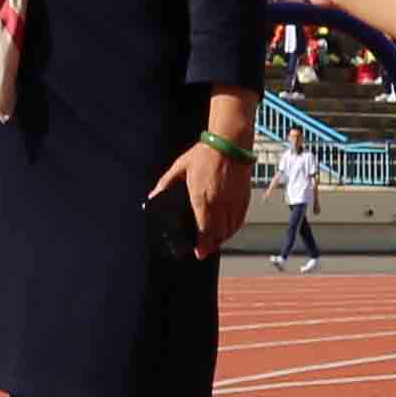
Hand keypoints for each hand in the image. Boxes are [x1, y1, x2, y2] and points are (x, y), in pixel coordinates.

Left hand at [152, 137, 255, 259]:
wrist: (229, 143)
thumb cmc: (204, 154)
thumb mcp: (180, 168)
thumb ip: (165, 184)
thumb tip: (152, 196)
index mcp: (202, 197)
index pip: (204, 229)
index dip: (202, 245)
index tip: (199, 253)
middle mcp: (219, 203)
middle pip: (217, 234)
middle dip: (211, 245)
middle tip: (204, 251)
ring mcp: (233, 201)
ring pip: (230, 229)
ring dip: (222, 239)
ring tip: (214, 243)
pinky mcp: (244, 198)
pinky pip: (240, 220)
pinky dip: (233, 229)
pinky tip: (228, 231)